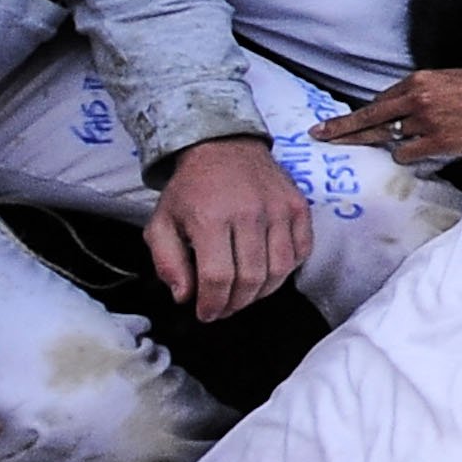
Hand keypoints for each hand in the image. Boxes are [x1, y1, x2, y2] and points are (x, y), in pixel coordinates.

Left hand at [146, 139, 312, 319]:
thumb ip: (167, 262)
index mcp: (210, 218)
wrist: (223, 147)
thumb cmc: (191, 189)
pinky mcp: (298, 207)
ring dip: (262, 292)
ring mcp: (278, 209)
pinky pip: (301, 251)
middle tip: (224, 308)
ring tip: (245, 294)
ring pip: (280, 270)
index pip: (217, 277)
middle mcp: (249, 214)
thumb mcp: (161, 222)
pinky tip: (268, 271)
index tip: (206, 314)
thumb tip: (184, 296)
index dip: (212, 304)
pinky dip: (287, 270)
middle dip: (236, 303)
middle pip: (251, 278)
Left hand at [314, 65, 461, 168]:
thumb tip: (399, 106)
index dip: (363, 114)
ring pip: (389, 139)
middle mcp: (417, 100)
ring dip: (392, 143)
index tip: (341, 122)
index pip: (380, 100)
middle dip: (341, 129)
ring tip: (400, 144)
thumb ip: (421, 91)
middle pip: (368, 118)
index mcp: (419, 81)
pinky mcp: (437, 143)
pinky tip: (420, 151)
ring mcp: (426, 123)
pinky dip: (408, 155)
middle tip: (318, 136)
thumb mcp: (449, 79)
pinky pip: (406, 154)